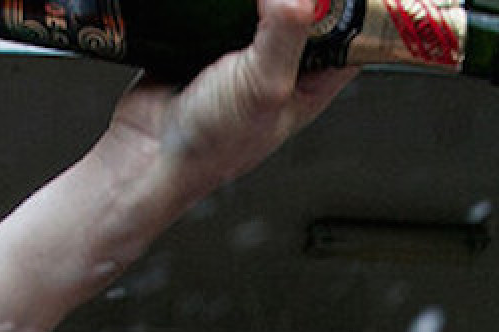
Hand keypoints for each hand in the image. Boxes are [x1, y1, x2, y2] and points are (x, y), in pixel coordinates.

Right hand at [101, 0, 351, 212]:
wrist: (147, 150)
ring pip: (265, 5)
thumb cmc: (211, 145)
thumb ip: (286, 33)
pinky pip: (222, 5)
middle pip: (307, 11)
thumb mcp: (264, 86)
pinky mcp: (207, 39)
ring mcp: (244, 51)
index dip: (351, 6)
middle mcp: (282, 66)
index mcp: (311, 83)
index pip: (349, 33)